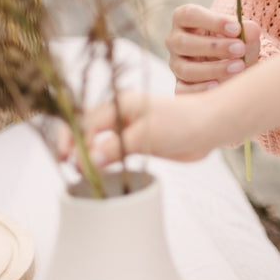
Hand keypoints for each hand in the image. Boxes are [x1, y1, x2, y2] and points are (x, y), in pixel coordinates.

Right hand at [67, 90, 218, 167]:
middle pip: (85, 129)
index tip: (70, 161)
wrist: (208, 127)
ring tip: (82, 175)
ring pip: (96, 142)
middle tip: (70, 169)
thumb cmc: (182, 122)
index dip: (73, 141)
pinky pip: (111, 153)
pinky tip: (100, 174)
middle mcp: (119, 114)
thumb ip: (116, 147)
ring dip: (86, 157)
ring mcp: (127, 129)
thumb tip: (88, 159)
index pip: (85, 121)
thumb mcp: (146, 134)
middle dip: (74, 147)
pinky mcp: (136, 144)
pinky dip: (102, 163)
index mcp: (120, 104)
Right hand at [165, 4, 260, 94]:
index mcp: (185, 19)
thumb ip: (247, 30)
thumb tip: (252, 30)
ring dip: (213, 69)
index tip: (236, 29)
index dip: (212, 22)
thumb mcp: (243, 34)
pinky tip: (220, 85)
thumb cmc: (235, 42)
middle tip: (240, 49)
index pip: (189, 15)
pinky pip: (183, 91)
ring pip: (185, 69)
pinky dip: (201, 89)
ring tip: (239, 66)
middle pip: (183, 43)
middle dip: (214, 47)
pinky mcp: (180, 86)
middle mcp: (175, 40)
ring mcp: (176, 64)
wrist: (236, 66)